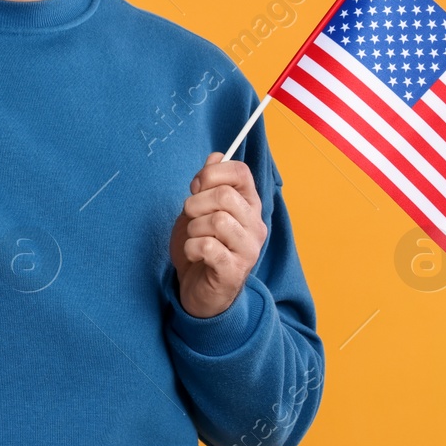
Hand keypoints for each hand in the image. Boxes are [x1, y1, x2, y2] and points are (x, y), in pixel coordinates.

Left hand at [168, 152, 267, 318]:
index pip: (241, 172)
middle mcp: (255, 225)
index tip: (196, 187)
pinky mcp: (234, 270)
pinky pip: (208, 247)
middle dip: (196, 203)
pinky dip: (191, 247)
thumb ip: (209, 184)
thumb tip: (216, 156)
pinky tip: (194, 253)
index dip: (211, 173)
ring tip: (193, 237)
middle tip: (190, 217)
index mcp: (249, 205)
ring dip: (193, 228)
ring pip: (217, 221)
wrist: (199, 290)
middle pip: (226, 196)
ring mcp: (248, 249)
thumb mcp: (200, 210)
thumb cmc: (200, 246)